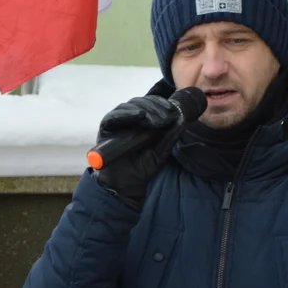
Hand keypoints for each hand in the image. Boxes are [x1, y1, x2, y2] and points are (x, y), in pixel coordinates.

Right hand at [92, 95, 181, 210]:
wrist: (126, 184)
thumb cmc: (143, 168)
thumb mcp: (161, 152)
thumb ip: (170, 138)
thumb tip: (181, 120)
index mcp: (143, 122)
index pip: (151, 104)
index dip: (162, 104)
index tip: (173, 111)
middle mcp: (129, 119)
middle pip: (141, 102)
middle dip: (155, 107)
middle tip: (167, 116)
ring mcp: (116, 122)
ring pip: (129, 106)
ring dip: (144, 108)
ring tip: (156, 120)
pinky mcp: (106, 128)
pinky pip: (114, 116)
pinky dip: (126, 114)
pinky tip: (139, 115)